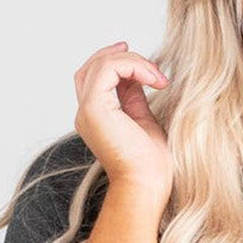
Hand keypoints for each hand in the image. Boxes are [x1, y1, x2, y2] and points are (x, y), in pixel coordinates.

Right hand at [73, 41, 172, 204]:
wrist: (146, 186)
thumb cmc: (150, 165)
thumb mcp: (144, 120)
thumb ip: (135, 97)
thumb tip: (137, 76)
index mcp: (95, 117)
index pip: (96, 77)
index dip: (120, 63)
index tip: (148, 68)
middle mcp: (86, 112)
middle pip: (92, 66)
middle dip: (123, 57)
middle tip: (152, 68)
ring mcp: (87, 110)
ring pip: (100, 62)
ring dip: (133, 61)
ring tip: (157, 77)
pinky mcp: (94, 108)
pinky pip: (108, 68)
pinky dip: (133, 65)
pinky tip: (153, 79)